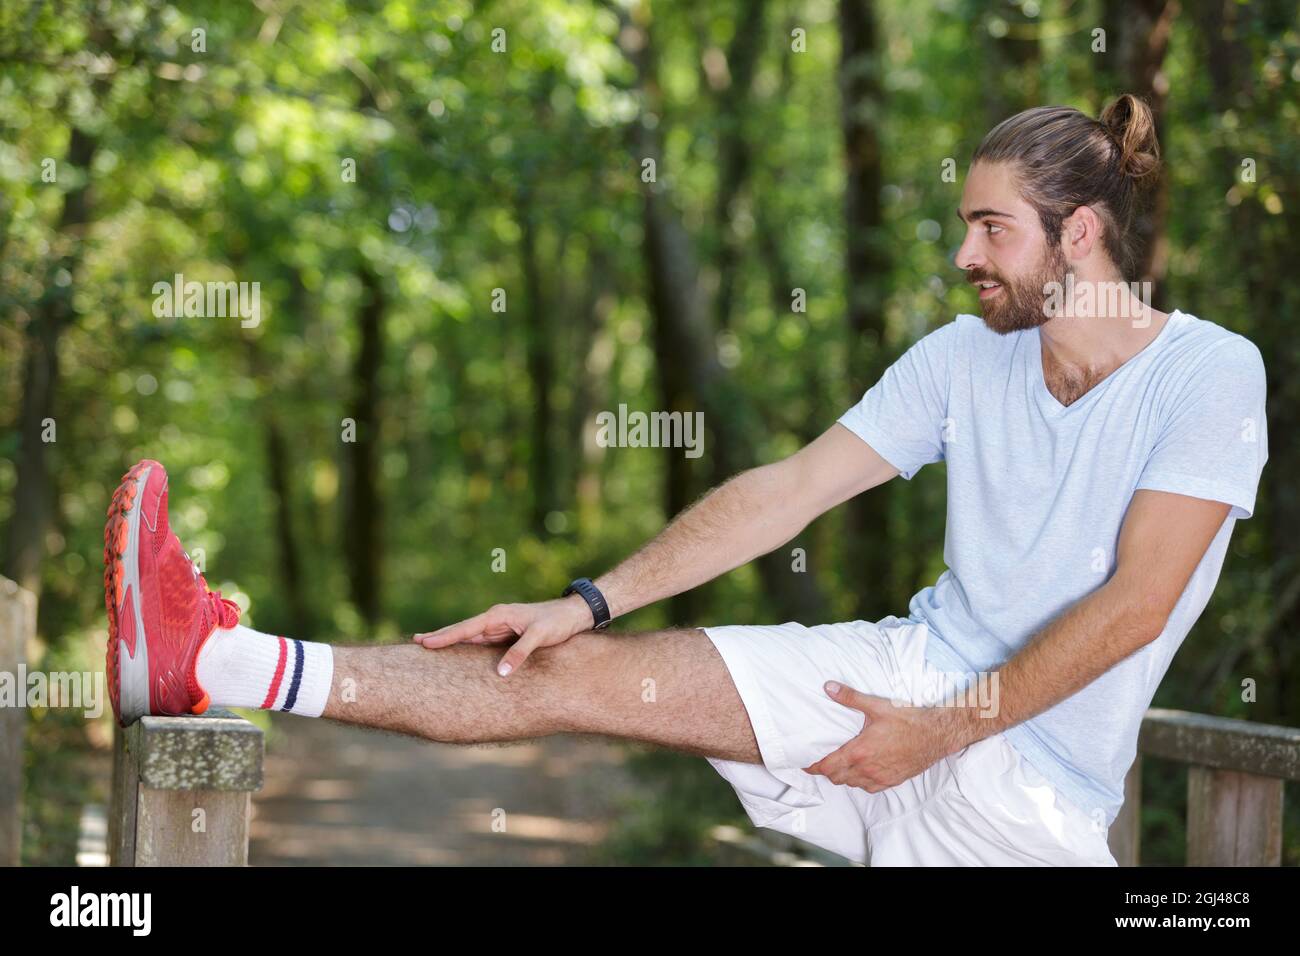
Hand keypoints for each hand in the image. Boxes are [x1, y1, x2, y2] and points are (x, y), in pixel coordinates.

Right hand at [411, 595, 595, 676]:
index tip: (424, 642)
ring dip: (451, 642)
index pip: (466, 628)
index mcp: (498, 616)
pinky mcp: (506, 635)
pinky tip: (457, 653)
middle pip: (462, 631)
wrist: (573, 614)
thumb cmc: (557, 622)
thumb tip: (500, 673)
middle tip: (415, 642)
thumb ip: (519, 653)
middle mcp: (495, 620)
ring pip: (469, 637)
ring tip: (429, 648)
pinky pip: (481, 643)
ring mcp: (500, 627)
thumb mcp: (539, 637)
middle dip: (440, 637)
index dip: (445, 636)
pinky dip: (466, 647)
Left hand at [802, 681, 968, 791]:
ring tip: (838, 766)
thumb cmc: (908, 720)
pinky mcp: (892, 780)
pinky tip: (861, 773)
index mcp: (860, 752)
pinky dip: (860, 782)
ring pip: (852, 784)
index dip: (813, 766)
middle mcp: (868, 769)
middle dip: (826, 771)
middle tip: (819, 762)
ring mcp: (881, 777)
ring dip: (843, 777)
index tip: (806, 763)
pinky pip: (870, 788)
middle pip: (837, 777)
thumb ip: (850, 697)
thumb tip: (828, 687)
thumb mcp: (877, 705)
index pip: (828, 766)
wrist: (936, 735)